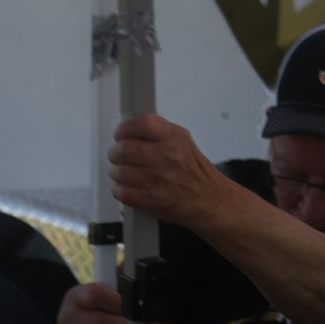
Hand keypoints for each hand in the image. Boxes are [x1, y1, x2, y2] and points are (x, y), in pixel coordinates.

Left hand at [109, 114, 230, 228]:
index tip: (120, 134)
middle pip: (124, 149)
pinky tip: (129, 187)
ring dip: (117, 174)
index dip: (124, 129)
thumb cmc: (192, 170)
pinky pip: (122, 192)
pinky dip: (120, 190)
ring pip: (119, 172)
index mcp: (175, 138)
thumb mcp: (182, 142)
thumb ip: (157, 133)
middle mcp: (168, 156)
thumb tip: (127, 129)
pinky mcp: (153, 200)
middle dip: (115, 153)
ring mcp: (160, 179)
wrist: (209, 198)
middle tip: (119, 156)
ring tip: (125, 173)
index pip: (142, 124)